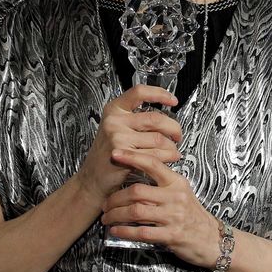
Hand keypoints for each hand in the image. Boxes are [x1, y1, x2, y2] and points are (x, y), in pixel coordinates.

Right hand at [75, 85, 181, 204]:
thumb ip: (137, 120)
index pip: (139, 92)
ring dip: (172, 147)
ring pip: (159, 139)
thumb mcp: (117, 129)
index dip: (160, 94)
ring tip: (172, 152)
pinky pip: (156, 154)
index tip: (173, 100)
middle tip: (177, 136)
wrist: (93, 179)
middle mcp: (114, 120)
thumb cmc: (110, 154)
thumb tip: (168, 117)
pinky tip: (167, 159)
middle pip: (156, 118)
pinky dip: (167, 157)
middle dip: (174, 128)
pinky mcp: (124, 153)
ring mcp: (117, 136)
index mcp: (114, 109)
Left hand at [101, 150, 223, 269]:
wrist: (212, 240)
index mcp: (177, 183)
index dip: (132, 158)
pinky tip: (116, 231)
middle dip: (115, 198)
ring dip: (116, 215)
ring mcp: (174, 216)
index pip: (153, 164)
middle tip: (105, 204)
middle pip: (137, 192)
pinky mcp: (171, 235)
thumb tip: (136, 174)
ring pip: (136, 212)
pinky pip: (141, 232)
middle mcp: (175, 197)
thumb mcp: (182, 193)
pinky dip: (124, 231)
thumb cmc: (193, 216)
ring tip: (107, 218)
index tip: (115, 154)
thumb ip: (162, 184)